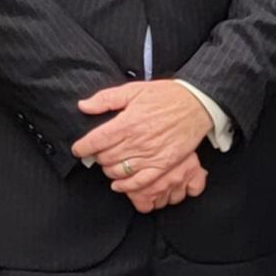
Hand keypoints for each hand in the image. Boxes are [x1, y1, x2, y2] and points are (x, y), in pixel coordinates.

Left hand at [76, 80, 217, 209]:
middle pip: (105, 158)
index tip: (79, 148)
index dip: (83, 147)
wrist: (196, 104)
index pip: (96, 140)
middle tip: (99, 152)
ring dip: (109, 170)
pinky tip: (119, 184)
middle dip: (97, 157)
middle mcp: (137, 141)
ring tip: (110, 164)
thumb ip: (106, 99)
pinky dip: (126, 186)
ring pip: (119, 171)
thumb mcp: (134, 90)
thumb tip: (83, 106)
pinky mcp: (163, 165)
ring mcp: (150, 156)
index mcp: (127, 122)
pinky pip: (140, 182)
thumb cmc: (166, 96)